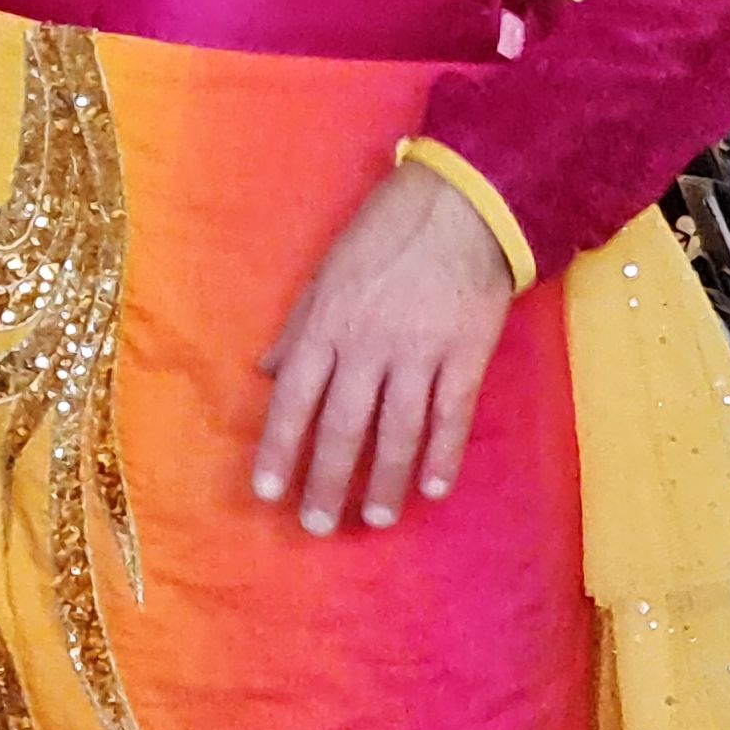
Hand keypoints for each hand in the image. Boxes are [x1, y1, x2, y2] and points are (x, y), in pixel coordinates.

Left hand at [251, 160, 515, 536]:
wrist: (463, 204)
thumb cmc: (386, 232)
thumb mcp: (326, 272)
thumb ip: (297, 326)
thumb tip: (264, 372)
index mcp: (327, 324)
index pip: (294, 399)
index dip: (279, 449)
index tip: (267, 492)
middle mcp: (368, 346)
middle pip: (343, 427)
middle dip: (326, 482)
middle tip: (315, 526)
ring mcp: (419, 354)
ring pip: (397, 432)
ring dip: (384, 481)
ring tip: (374, 517)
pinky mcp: (465, 356)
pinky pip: (451, 417)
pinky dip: (442, 456)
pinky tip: (433, 488)